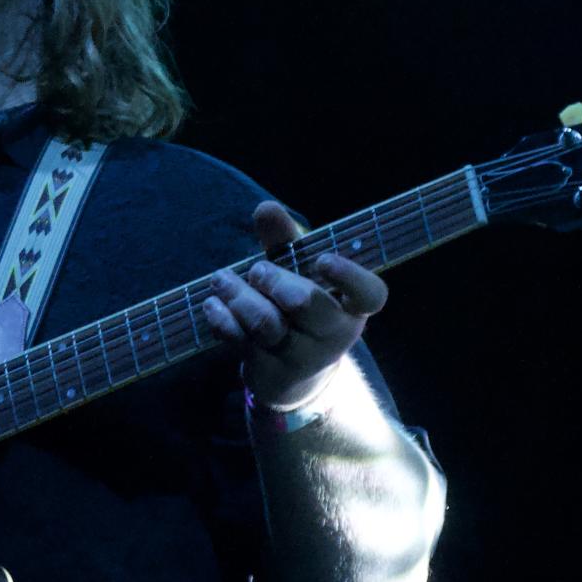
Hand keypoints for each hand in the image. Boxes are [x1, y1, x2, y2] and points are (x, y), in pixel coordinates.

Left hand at [204, 200, 388, 411]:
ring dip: (239, 296)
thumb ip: (285, 240)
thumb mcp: (299, 272)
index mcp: (352, 306)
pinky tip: (212, 303)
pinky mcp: (270, 372)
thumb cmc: (300, 306)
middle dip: (274, 280)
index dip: (349, 276)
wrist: (294, 374)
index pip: (369, 294)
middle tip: (257, 270)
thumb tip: (266, 208)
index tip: (323, 260)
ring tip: (221, 280)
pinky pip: (242, 342)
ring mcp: (302, 356)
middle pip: (305, 303)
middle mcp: (333, 333)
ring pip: (267, 324)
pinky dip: (222, 319)